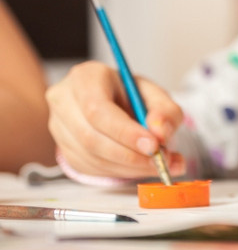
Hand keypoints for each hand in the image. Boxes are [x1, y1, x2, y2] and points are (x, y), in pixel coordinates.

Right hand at [46, 61, 184, 178]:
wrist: (116, 104)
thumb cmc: (133, 96)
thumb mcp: (156, 95)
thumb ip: (165, 111)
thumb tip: (160, 134)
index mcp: (86, 77)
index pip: (97, 109)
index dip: (125, 131)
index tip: (153, 145)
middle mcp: (64, 101)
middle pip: (91, 136)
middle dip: (129, 154)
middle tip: (159, 160)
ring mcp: (59, 127)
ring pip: (90, 157)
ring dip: (128, 166)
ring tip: (157, 163)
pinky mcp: (63, 149)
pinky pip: (90, 168)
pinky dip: (119, 171)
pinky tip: (139, 165)